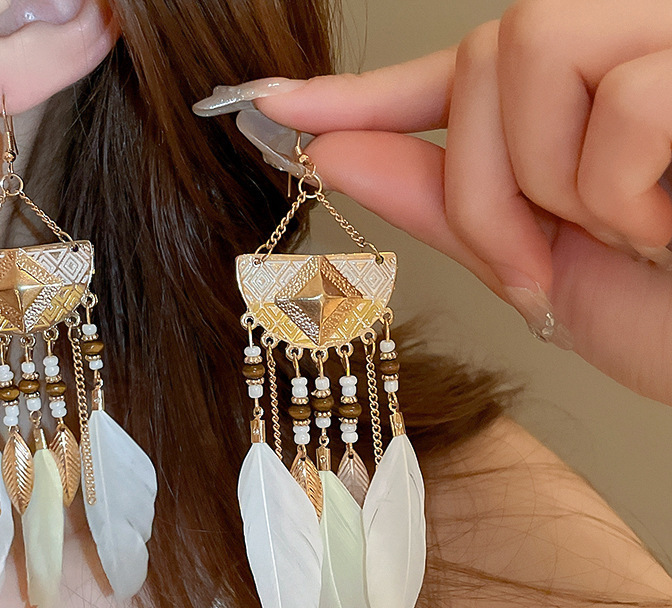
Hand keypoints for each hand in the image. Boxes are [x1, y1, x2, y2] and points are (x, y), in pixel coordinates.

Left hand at [194, 0, 671, 405]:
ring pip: (530, 51)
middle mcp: (637, 40)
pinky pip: (616, 99)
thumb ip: (447, 201)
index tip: (273, 107)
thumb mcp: (543, 266)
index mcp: (585, 100)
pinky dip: (617, 192)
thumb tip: (336, 148)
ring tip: (626, 239)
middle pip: (483, 53)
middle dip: (482, 184)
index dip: (360, 95)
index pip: (452, 74)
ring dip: (546, 185)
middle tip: (536, 264)